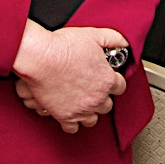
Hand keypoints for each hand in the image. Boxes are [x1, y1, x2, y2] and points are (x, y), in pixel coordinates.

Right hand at [11, 22, 127, 131]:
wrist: (40, 57)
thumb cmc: (64, 47)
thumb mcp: (94, 35)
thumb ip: (114, 38)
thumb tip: (124, 42)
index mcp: (106, 80)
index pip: (120, 87)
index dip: (114, 80)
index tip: (108, 77)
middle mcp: (97, 98)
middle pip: (107, 105)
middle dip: (102, 97)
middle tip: (93, 88)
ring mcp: (81, 109)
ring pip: (93, 119)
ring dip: (90, 111)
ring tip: (83, 102)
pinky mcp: (64, 116)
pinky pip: (73, 128)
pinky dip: (73, 122)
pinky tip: (71, 113)